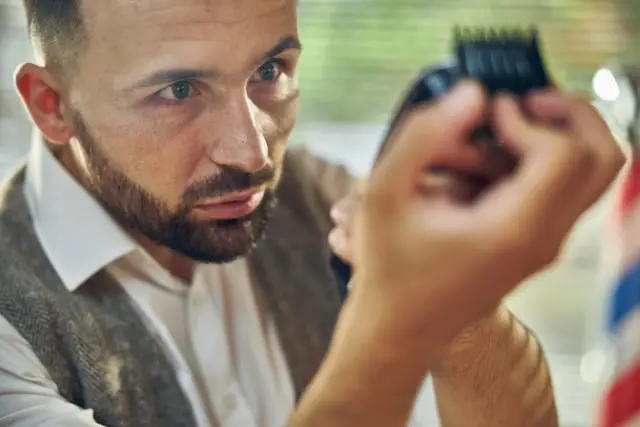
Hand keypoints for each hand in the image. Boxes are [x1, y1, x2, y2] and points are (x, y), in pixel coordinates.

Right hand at [343, 81, 623, 352]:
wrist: (400, 329)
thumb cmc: (388, 268)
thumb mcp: (385, 194)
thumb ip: (424, 136)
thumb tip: (474, 93)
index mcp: (514, 230)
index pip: (565, 152)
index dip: (528, 118)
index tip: (486, 113)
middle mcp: (545, 238)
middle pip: (602, 157)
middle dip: (569, 114)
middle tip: (524, 101)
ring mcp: (545, 244)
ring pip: (586, 171)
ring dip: (547, 137)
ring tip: (489, 137)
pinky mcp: (535, 242)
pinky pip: (558, 188)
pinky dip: (531, 161)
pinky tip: (480, 164)